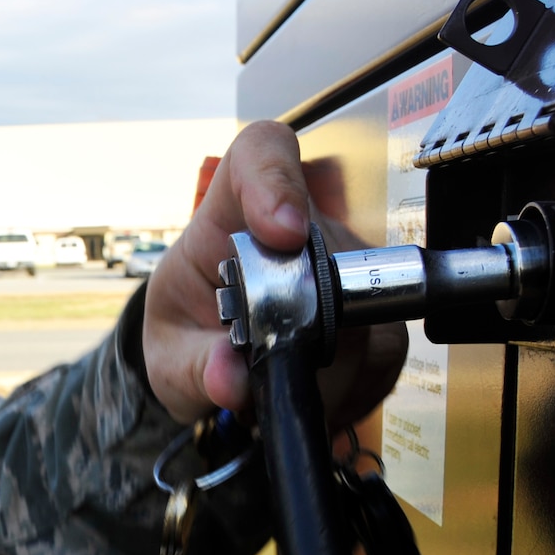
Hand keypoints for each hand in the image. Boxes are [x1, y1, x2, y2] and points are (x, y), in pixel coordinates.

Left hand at [142, 121, 407, 424]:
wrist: (212, 361)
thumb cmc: (188, 333)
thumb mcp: (169, 356)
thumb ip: (193, 367)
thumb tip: (231, 381)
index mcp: (228, 216)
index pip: (259, 153)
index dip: (277, 180)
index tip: (283, 232)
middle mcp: (299, 230)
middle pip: (328, 258)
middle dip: (303, 332)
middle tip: (266, 377)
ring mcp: (345, 268)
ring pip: (369, 315)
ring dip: (328, 375)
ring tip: (281, 396)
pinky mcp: (377, 312)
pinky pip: (386, 351)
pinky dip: (352, 390)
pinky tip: (316, 400)